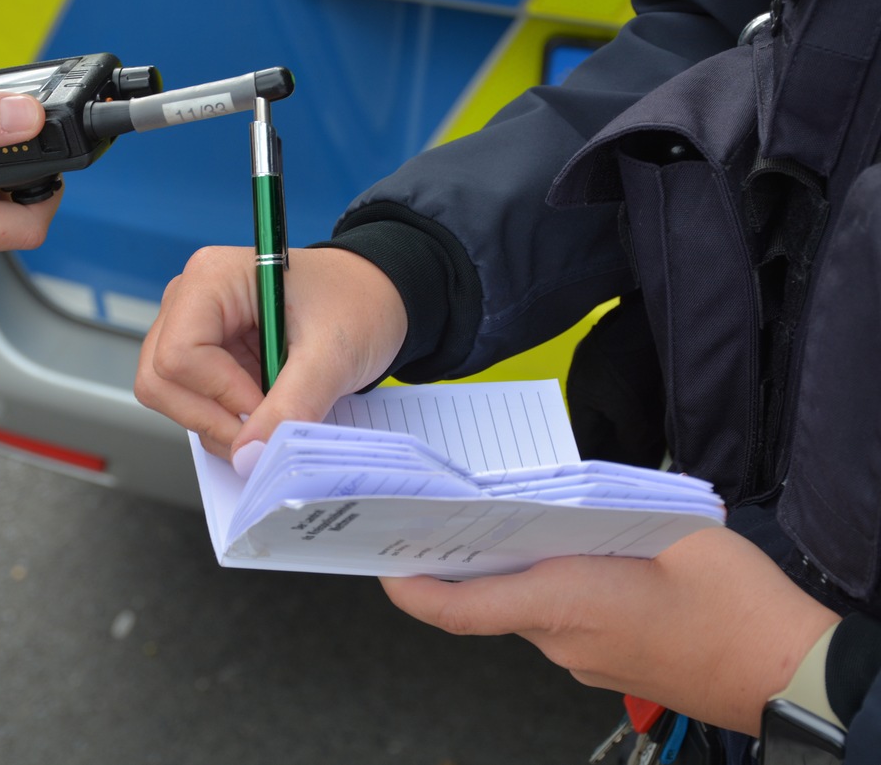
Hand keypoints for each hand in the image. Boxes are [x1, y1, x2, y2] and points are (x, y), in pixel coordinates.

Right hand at [135, 245, 406, 464]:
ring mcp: (191, 328)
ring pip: (169, 397)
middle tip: (264, 431)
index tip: (266, 410)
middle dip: (211, 418)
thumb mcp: (333, 355)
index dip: (219, 396)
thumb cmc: (358, 304)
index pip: (179, 355)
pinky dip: (224, 420)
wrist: (376, 298)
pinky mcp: (204, 355)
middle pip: (160, 380)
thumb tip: (249, 455)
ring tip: (272, 416)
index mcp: (212, 279)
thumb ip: (292, 405)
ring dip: (218, 423)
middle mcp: (189, 299)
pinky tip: (264, 412)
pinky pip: (191, 402)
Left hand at [381, 527, 839, 734]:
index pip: (458, 609)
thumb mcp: (669, 529)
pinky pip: (557, 620)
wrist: (784, 672)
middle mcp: (561, 640)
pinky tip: (571, 551)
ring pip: (524, 606)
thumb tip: (566, 494)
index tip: (382, 563)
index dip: (410, 588)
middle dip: (461, 560)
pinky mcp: (605, 663)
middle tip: (440, 516)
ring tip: (513, 519)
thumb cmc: (733, 605)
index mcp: (563, 604)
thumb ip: (605, 508)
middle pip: (487, 599)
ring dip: (512, 569)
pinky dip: (547, 585)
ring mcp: (582, 659)